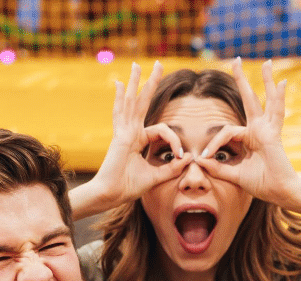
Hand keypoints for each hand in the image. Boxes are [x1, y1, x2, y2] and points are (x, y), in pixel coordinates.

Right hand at [79, 61, 192, 213]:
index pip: (162, 130)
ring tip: (137, 64)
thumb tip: (189, 157)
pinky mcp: (120, 136)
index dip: (175, 140)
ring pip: (132, 102)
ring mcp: (124, 132)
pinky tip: (119, 83)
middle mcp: (130, 133)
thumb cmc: (128, 188)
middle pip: (142, 103)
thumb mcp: (156, 176)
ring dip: (136, 83)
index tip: (181, 155)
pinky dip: (119, 98)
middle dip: (151, 84)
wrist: (111, 195)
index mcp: (138, 141)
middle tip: (159, 65)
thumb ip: (172, 167)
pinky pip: (121, 113)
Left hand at [202, 58, 300, 206]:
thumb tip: (199, 161)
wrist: (279, 192)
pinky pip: (277, 113)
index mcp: (248, 138)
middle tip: (235, 60)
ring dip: (265, 81)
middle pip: (247, 100)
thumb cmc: (260, 184)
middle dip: (241, 80)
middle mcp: (257, 130)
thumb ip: (218, 167)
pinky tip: (281, 82)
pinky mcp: (273, 134)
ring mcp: (267, 130)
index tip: (203, 157)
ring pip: (264, 101)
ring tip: (267, 62)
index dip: (213, 144)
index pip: (226, 132)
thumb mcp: (233, 175)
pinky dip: (279, 98)